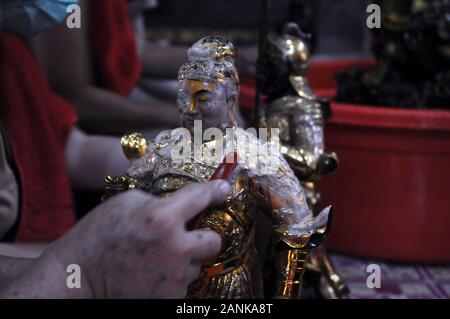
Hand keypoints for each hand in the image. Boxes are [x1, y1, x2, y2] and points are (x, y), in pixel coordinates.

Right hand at [3, 181, 229, 298]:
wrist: (78, 276)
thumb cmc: (99, 234)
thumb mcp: (126, 202)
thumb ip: (159, 201)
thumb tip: (183, 205)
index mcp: (163, 218)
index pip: (201, 198)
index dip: (215, 191)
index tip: (223, 189)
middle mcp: (175, 248)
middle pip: (214, 241)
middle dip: (204, 237)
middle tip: (188, 237)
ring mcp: (174, 277)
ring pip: (195, 265)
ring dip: (183, 260)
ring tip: (156, 258)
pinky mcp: (169, 298)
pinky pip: (182, 283)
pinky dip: (172, 278)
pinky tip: (151, 273)